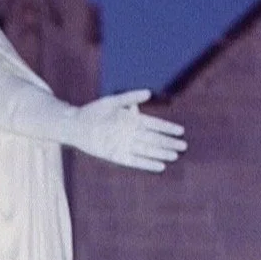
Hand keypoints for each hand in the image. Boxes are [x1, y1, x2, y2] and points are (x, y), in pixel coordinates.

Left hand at [64, 89, 185, 171]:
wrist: (76, 125)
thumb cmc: (94, 111)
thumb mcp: (113, 101)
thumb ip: (130, 97)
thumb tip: (148, 93)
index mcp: (132, 119)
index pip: (155, 124)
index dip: (167, 128)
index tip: (181, 131)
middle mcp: (131, 133)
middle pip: (154, 139)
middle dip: (169, 142)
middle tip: (183, 146)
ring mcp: (125, 145)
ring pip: (148, 150)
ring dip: (161, 153)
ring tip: (175, 155)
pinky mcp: (117, 155)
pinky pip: (135, 161)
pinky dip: (147, 163)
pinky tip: (160, 166)